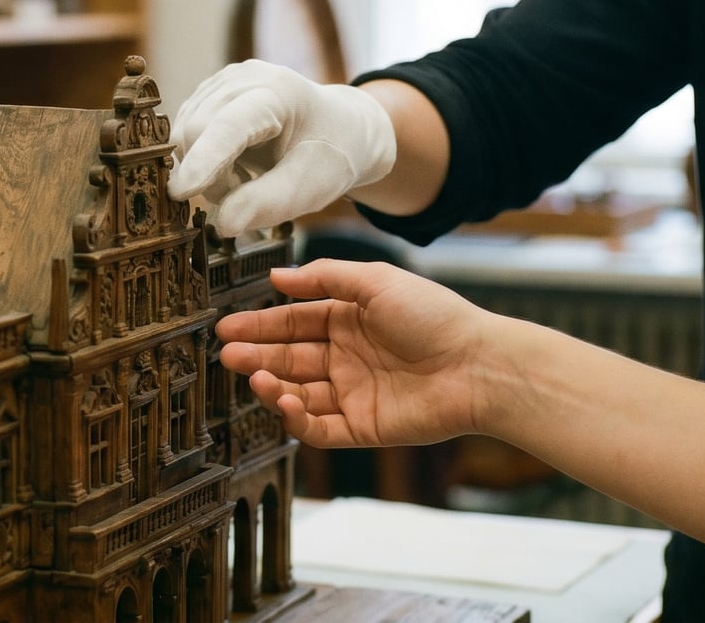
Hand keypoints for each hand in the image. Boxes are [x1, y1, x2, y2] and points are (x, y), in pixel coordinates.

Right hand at [168, 60, 395, 235]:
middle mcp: (242, 78)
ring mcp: (220, 82)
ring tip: (246, 177)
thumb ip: (269, 204)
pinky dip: (203, 161)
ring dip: (206, 172)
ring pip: (184, 136)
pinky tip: (234, 164)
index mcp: (278, 92)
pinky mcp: (206, 95)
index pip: (229, 126)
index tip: (181, 193)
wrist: (338, 128)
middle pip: (197, 133)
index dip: (204, 160)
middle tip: (248, 192)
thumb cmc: (329, 156)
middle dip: (211, 178)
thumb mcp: (312, 187)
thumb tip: (223, 224)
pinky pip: (185, 136)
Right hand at [216, 259, 493, 447]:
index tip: (228, 327)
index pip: (294, 322)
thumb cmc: (435, 315)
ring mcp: (353, 393)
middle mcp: (347, 357)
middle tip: (227, 354)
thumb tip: (277, 276)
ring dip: (272, 386)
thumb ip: (324, 278)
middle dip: (256, 356)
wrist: (477, 365)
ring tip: (253, 377)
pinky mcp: (362, 427)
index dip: (260, 324)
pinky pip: (319, 428)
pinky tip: (284, 402)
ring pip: (299, 394)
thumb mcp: (376, 281)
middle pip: (290, 358)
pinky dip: (297, 419)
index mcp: (349, 320)